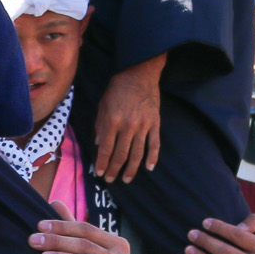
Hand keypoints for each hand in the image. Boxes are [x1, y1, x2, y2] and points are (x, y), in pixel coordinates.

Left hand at [95, 54, 163, 182]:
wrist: (139, 73)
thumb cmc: (117, 89)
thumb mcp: (103, 105)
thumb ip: (100, 126)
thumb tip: (99, 145)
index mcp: (112, 121)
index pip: (106, 149)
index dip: (102, 163)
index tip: (100, 173)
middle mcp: (128, 126)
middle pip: (121, 155)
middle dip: (114, 170)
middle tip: (111, 180)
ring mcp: (143, 126)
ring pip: (137, 154)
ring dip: (131, 169)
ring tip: (126, 179)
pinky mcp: (155, 123)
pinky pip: (155, 144)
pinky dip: (153, 158)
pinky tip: (149, 168)